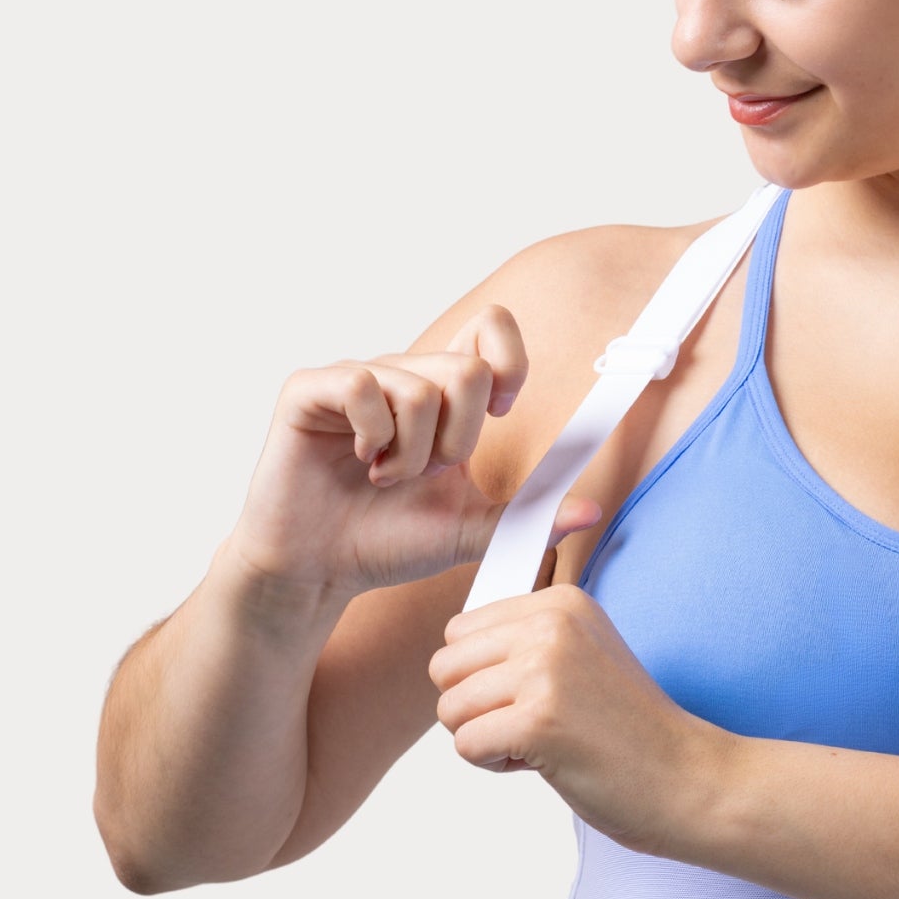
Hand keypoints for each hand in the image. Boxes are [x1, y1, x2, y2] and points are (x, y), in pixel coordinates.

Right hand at [224, 304, 601, 596]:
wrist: (317, 571)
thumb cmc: (384, 542)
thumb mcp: (467, 531)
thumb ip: (526, 516)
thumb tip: (589, 510)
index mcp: (443, 393)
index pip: (490, 326)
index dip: (510, 362)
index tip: (504, 413)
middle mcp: (401, 374)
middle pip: (467, 370)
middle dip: (458, 440)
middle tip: (426, 473)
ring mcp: (354, 377)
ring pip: (419, 389)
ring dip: (410, 454)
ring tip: (384, 479)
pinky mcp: (308, 391)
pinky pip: (361, 386)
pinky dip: (371, 437)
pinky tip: (358, 462)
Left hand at [428, 583, 731, 857]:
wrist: (687, 778)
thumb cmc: (631, 729)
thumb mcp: (582, 654)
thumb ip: (524, 640)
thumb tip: (451, 652)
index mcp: (560, 602)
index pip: (461, 631)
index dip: (485, 676)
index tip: (535, 695)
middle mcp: (550, 624)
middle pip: (444, 666)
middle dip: (473, 706)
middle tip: (529, 723)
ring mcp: (544, 669)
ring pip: (449, 707)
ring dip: (484, 737)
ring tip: (540, 742)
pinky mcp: (539, 719)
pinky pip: (465, 745)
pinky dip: (494, 764)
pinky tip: (544, 761)